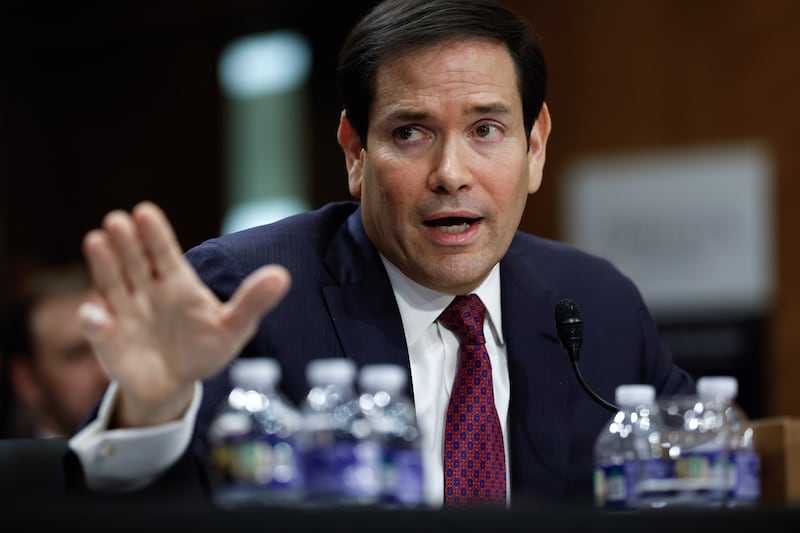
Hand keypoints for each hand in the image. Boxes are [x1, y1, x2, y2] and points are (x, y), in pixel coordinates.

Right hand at [79, 201, 290, 427]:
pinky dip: (95, 320)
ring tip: (96, 240)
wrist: (176, 384)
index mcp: (176, 282)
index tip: (146, 211)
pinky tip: (96, 314)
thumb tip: (283, 275)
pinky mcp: (109, 339)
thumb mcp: (234, 327)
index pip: (164, 252)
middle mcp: (147, 290)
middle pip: (134, 260)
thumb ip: (253, 301)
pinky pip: (99, 327)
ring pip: (112, 282)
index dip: (155, 233)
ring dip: (103, 263)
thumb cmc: (206, 349)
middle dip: (125, 240)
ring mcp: (125, 311)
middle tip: (117, 220)